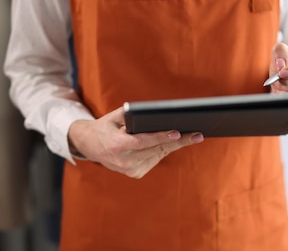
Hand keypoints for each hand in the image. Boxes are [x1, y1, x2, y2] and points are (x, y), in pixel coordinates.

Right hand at [67, 107, 202, 178]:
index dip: (161, 137)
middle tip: (198, 135)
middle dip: (178, 141)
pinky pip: (155, 159)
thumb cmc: (106, 126)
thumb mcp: (115, 116)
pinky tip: (173, 141)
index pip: (143, 141)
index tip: (177, 133)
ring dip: (174, 144)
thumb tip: (158, 114)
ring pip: (159, 154)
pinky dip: (163, 149)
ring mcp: (129, 170)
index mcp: (116, 145)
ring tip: (191, 135)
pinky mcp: (135, 174)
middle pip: (156, 149)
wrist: (90, 145)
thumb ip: (134, 115)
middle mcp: (123, 161)